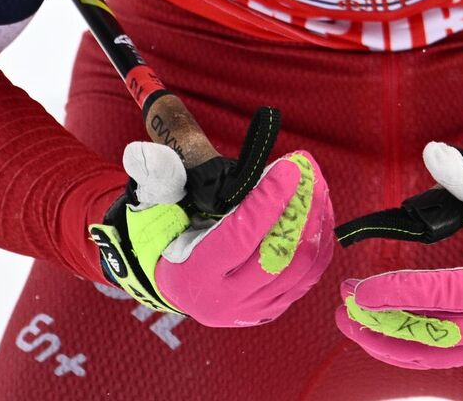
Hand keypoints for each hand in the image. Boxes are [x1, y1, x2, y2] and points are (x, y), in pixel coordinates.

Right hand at [90, 131, 333, 327]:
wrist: (170, 277)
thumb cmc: (162, 233)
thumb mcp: (151, 204)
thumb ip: (156, 177)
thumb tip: (143, 152)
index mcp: (192, 275)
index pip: (240, 237)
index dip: (269, 201)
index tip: (290, 166)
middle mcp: (224, 301)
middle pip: (278, 255)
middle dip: (299, 207)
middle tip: (308, 169)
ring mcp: (251, 310)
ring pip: (300, 267)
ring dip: (316, 221)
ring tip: (316, 183)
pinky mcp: (272, 307)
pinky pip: (308, 276)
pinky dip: (319, 240)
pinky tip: (320, 208)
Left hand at [336, 143, 462, 367]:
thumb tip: (434, 154)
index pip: (440, 295)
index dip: (395, 294)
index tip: (360, 290)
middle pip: (432, 335)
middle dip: (381, 324)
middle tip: (345, 305)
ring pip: (438, 354)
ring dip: (391, 343)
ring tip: (355, 325)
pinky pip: (451, 357)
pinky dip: (417, 347)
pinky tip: (389, 333)